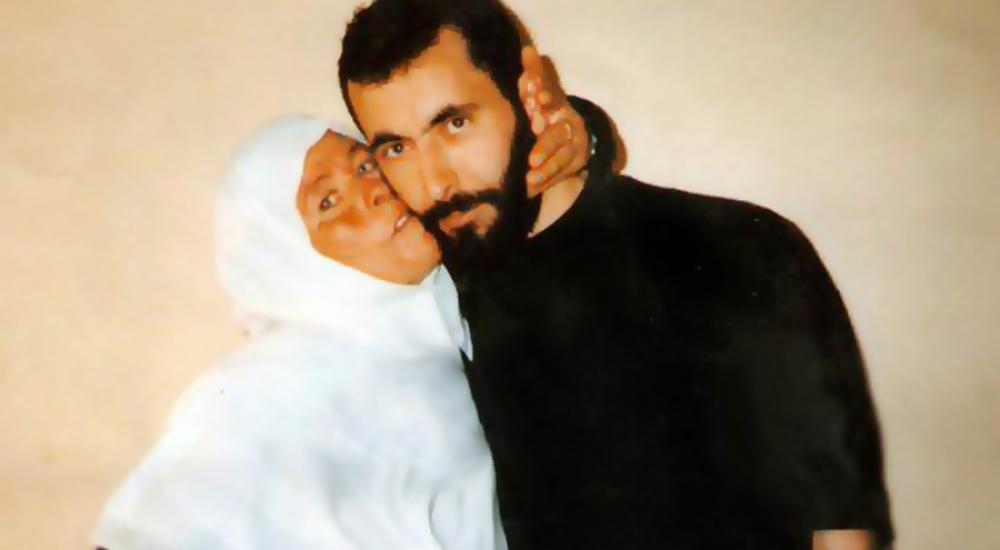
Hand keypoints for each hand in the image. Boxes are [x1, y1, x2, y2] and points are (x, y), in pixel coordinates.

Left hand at [519, 46, 590, 197]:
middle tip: (532, 159)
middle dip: (547, 147)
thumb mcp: (539, 93)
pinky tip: (531, 190)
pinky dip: (547, 182)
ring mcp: (575, 145)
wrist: (573, 134)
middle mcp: (569, 123)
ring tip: (530, 180)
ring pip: (563, 159)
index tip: (536, 102)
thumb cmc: (546, 111)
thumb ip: (533, 75)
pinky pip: (562, 175)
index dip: (545, 99)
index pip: (553, 99)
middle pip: (560, 135)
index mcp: (558, 104)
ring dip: (547, 170)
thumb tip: (527, 50)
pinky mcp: (576, 164)